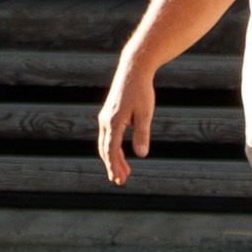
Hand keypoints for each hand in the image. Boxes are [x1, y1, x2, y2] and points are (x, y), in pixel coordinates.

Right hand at [97, 60, 156, 186]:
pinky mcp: (109, 115)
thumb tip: (142, 154)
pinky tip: (121, 155)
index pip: (111, 149)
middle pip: (105, 149)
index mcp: (113, 122)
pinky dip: (114, 148)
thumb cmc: (141, 91)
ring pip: (106, 143)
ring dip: (113, 159)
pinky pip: (108, 136)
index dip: (114, 166)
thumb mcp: (145, 113)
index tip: (118, 179)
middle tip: (120, 181)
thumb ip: (142, 134)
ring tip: (124, 173)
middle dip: (112, 166)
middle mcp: (105, 121)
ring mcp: (105, 118)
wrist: (133, 70)